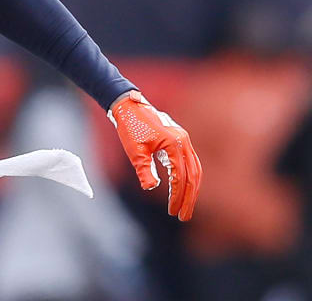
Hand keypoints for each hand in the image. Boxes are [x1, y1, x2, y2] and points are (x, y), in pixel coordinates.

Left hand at [108, 90, 201, 220]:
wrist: (129, 106)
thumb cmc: (130, 127)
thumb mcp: (134, 151)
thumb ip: (145, 170)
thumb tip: (151, 188)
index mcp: (174, 144)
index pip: (181, 177)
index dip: (177, 196)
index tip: (172, 212)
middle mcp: (184, 142)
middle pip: (193, 176)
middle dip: (189, 198)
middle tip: (183, 217)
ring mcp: (184, 140)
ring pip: (195, 169)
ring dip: (192, 189)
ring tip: (185, 207)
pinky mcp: (180, 140)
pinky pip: (191, 162)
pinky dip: (190, 177)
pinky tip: (183, 189)